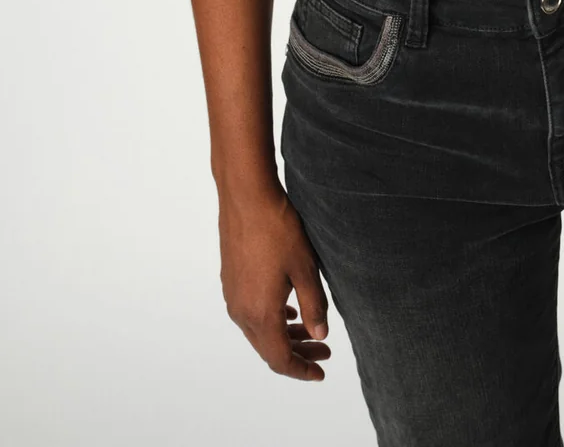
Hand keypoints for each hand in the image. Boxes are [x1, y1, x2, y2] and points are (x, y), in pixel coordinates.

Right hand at [218, 182, 331, 380]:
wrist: (246, 198)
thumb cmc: (278, 230)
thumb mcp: (305, 269)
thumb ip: (314, 306)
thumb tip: (320, 336)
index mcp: (260, 314)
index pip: (280, 358)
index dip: (301, 370)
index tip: (320, 372)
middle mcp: (241, 312)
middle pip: (269, 348)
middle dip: (297, 353)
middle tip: (324, 351)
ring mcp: (232, 297)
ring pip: (259, 331)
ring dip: (284, 335)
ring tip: (310, 330)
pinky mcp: (230, 281)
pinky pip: (251, 313)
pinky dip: (271, 320)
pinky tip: (288, 309)